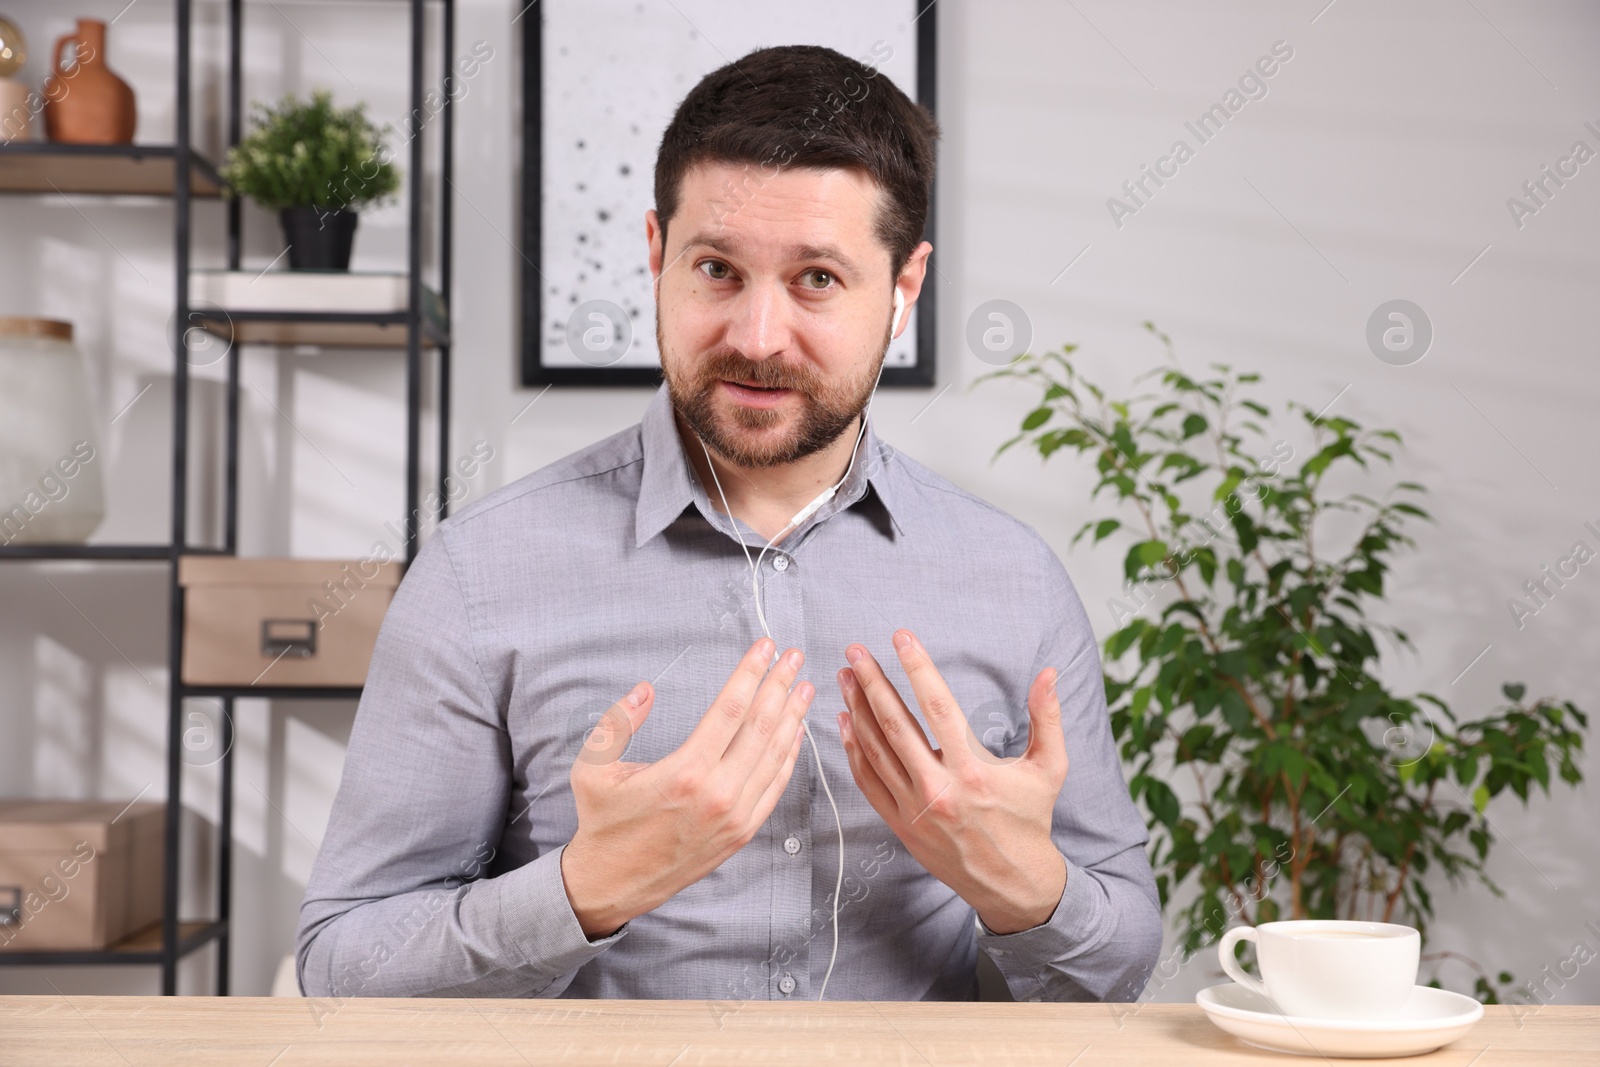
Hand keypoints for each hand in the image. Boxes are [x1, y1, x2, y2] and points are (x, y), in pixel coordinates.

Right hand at [561, 637, 814, 938]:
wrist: (611, 883)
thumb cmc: (602, 822)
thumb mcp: (593, 767)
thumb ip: (618, 722)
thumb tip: (646, 690)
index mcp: (685, 772)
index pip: (730, 709)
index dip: (751, 672)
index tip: (766, 646)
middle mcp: (718, 793)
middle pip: (762, 726)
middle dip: (781, 685)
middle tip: (795, 657)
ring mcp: (735, 816)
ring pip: (775, 756)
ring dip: (792, 716)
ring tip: (803, 686)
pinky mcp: (741, 833)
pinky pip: (774, 787)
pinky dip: (789, 756)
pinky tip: (795, 732)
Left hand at [835, 629, 1068, 934]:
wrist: (1013, 883)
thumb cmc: (1031, 820)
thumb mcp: (1049, 768)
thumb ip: (1047, 718)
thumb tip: (1048, 673)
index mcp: (973, 770)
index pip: (937, 706)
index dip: (917, 667)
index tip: (901, 638)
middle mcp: (938, 788)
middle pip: (895, 724)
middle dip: (872, 682)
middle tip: (854, 651)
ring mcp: (914, 808)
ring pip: (876, 750)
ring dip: (856, 709)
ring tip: (845, 677)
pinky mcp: (900, 824)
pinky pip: (868, 781)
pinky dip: (853, 750)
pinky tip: (845, 723)